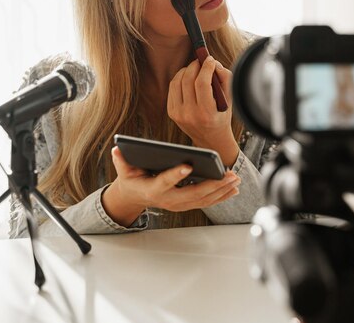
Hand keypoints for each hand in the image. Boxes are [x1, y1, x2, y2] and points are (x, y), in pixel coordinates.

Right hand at [102, 146, 240, 226]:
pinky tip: (233, 189)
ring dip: (222, 191)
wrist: (135, 197)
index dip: (176, 175)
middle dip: (213, 185)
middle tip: (229, 175)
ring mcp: (179, 204)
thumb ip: (121, 160)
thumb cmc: (132, 180)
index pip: (165, 182)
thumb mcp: (124, 171)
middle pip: (193, 194)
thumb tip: (117, 148)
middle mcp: (168, 200)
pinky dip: (221, 196)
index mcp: (153, 189)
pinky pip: (206, 202)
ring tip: (235, 180)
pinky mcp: (187, 205)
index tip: (188, 165)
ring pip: (203, 200)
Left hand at [168, 56, 238, 165]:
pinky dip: (179, 79)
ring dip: (186, 70)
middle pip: (188, 79)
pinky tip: (188, 78)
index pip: (202, 83)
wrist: (211, 138)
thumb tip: (214, 63)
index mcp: (206, 113)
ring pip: (177, 81)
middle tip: (201, 61)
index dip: (206, 67)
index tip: (210, 59)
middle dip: (195, 65)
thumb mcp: (230, 99)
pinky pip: (172, 88)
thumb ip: (225, 78)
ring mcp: (179, 114)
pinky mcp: (172, 112)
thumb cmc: (222, 116)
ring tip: (195, 68)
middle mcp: (190, 114)